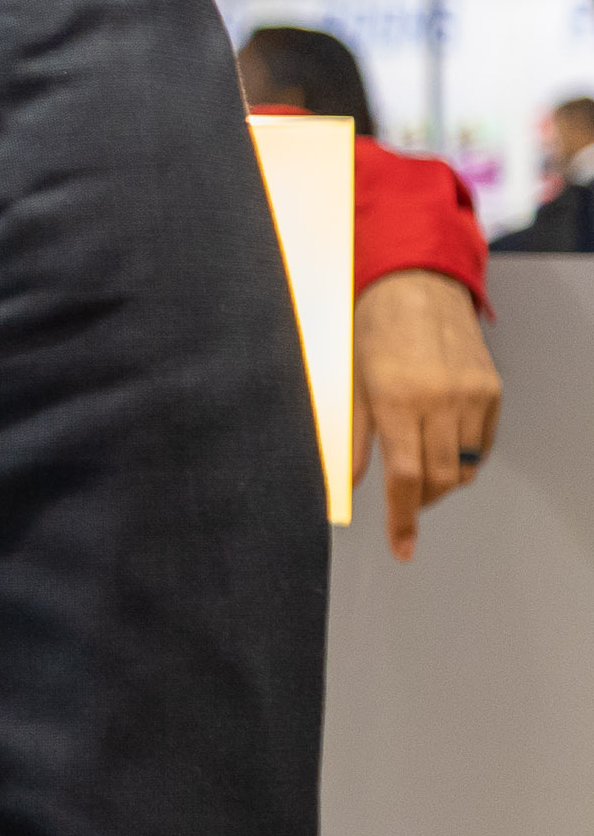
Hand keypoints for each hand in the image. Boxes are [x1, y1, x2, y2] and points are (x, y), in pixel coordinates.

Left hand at [357, 267, 499, 560]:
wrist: (416, 287)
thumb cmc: (373, 334)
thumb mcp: (350, 387)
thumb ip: (351, 442)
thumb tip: (343, 488)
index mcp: (397, 400)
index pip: (405, 477)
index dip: (403, 519)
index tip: (402, 547)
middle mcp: (440, 400)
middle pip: (440, 479)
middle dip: (421, 502)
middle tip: (406, 503)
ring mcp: (472, 396)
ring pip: (465, 467)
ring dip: (443, 481)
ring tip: (420, 468)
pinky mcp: (492, 390)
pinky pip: (483, 445)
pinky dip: (464, 457)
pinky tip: (443, 444)